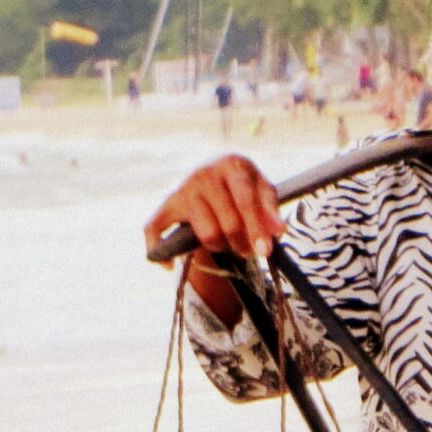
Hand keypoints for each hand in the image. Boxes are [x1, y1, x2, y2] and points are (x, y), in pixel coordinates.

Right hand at [144, 153, 283, 265]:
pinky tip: (169, 266)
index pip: (245, 201)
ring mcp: (184, 189)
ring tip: (228, 243)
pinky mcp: (168, 205)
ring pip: (207, 234)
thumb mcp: (262, 189)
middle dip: (242, 244)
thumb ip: (270, 209)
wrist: (214, 172)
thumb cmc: (243, 185)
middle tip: (248, 250)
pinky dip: (160, 252)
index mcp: (231, 165)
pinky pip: (155, 229)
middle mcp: (205, 174)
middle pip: (228, 223)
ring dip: (220, 247)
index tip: (265, 251)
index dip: (256, 229)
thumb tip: (277, 231)